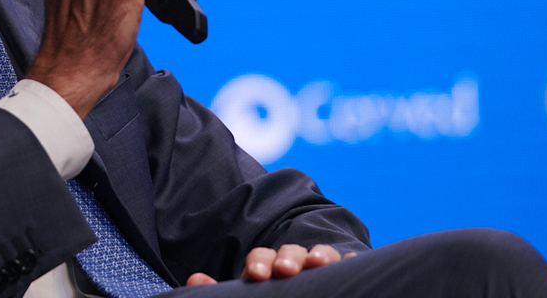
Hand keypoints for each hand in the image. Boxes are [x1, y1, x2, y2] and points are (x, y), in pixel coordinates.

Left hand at [185, 244, 356, 285]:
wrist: (290, 293)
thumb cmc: (267, 294)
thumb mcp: (246, 294)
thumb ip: (222, 290)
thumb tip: (194, 279)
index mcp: (267, 265)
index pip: (261, 256)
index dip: (259, 261)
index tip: (257, 274)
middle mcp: (293, 262)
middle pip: (290, 252)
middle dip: (287, 257)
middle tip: (284, 269)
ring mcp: (318, 268)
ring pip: (320, 254)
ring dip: (319, 255)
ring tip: (317, 263)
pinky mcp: (339, 277)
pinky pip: (347, 264)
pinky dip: (349, 260)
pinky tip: (352, 261)